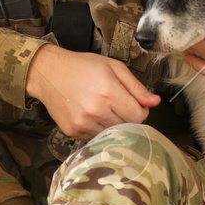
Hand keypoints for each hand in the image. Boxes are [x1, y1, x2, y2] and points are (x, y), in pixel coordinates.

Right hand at [25, 44, 159, 140]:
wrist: (48, 73)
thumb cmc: (83, 67)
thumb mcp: (113, 67)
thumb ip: (136, 86)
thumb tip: (155, 102)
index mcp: (108, 92)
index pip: (138, 116)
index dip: (141, 111)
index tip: (135, 104)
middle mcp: (96, 110)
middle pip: (127, 127)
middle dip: (128, 117)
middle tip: (118, 104)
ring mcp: (83, 123)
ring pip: (112, 134)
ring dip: (113, 124)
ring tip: (104, 108)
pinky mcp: (73, 132)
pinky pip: (96, 137)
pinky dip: (98, 129)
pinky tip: (91, 114)